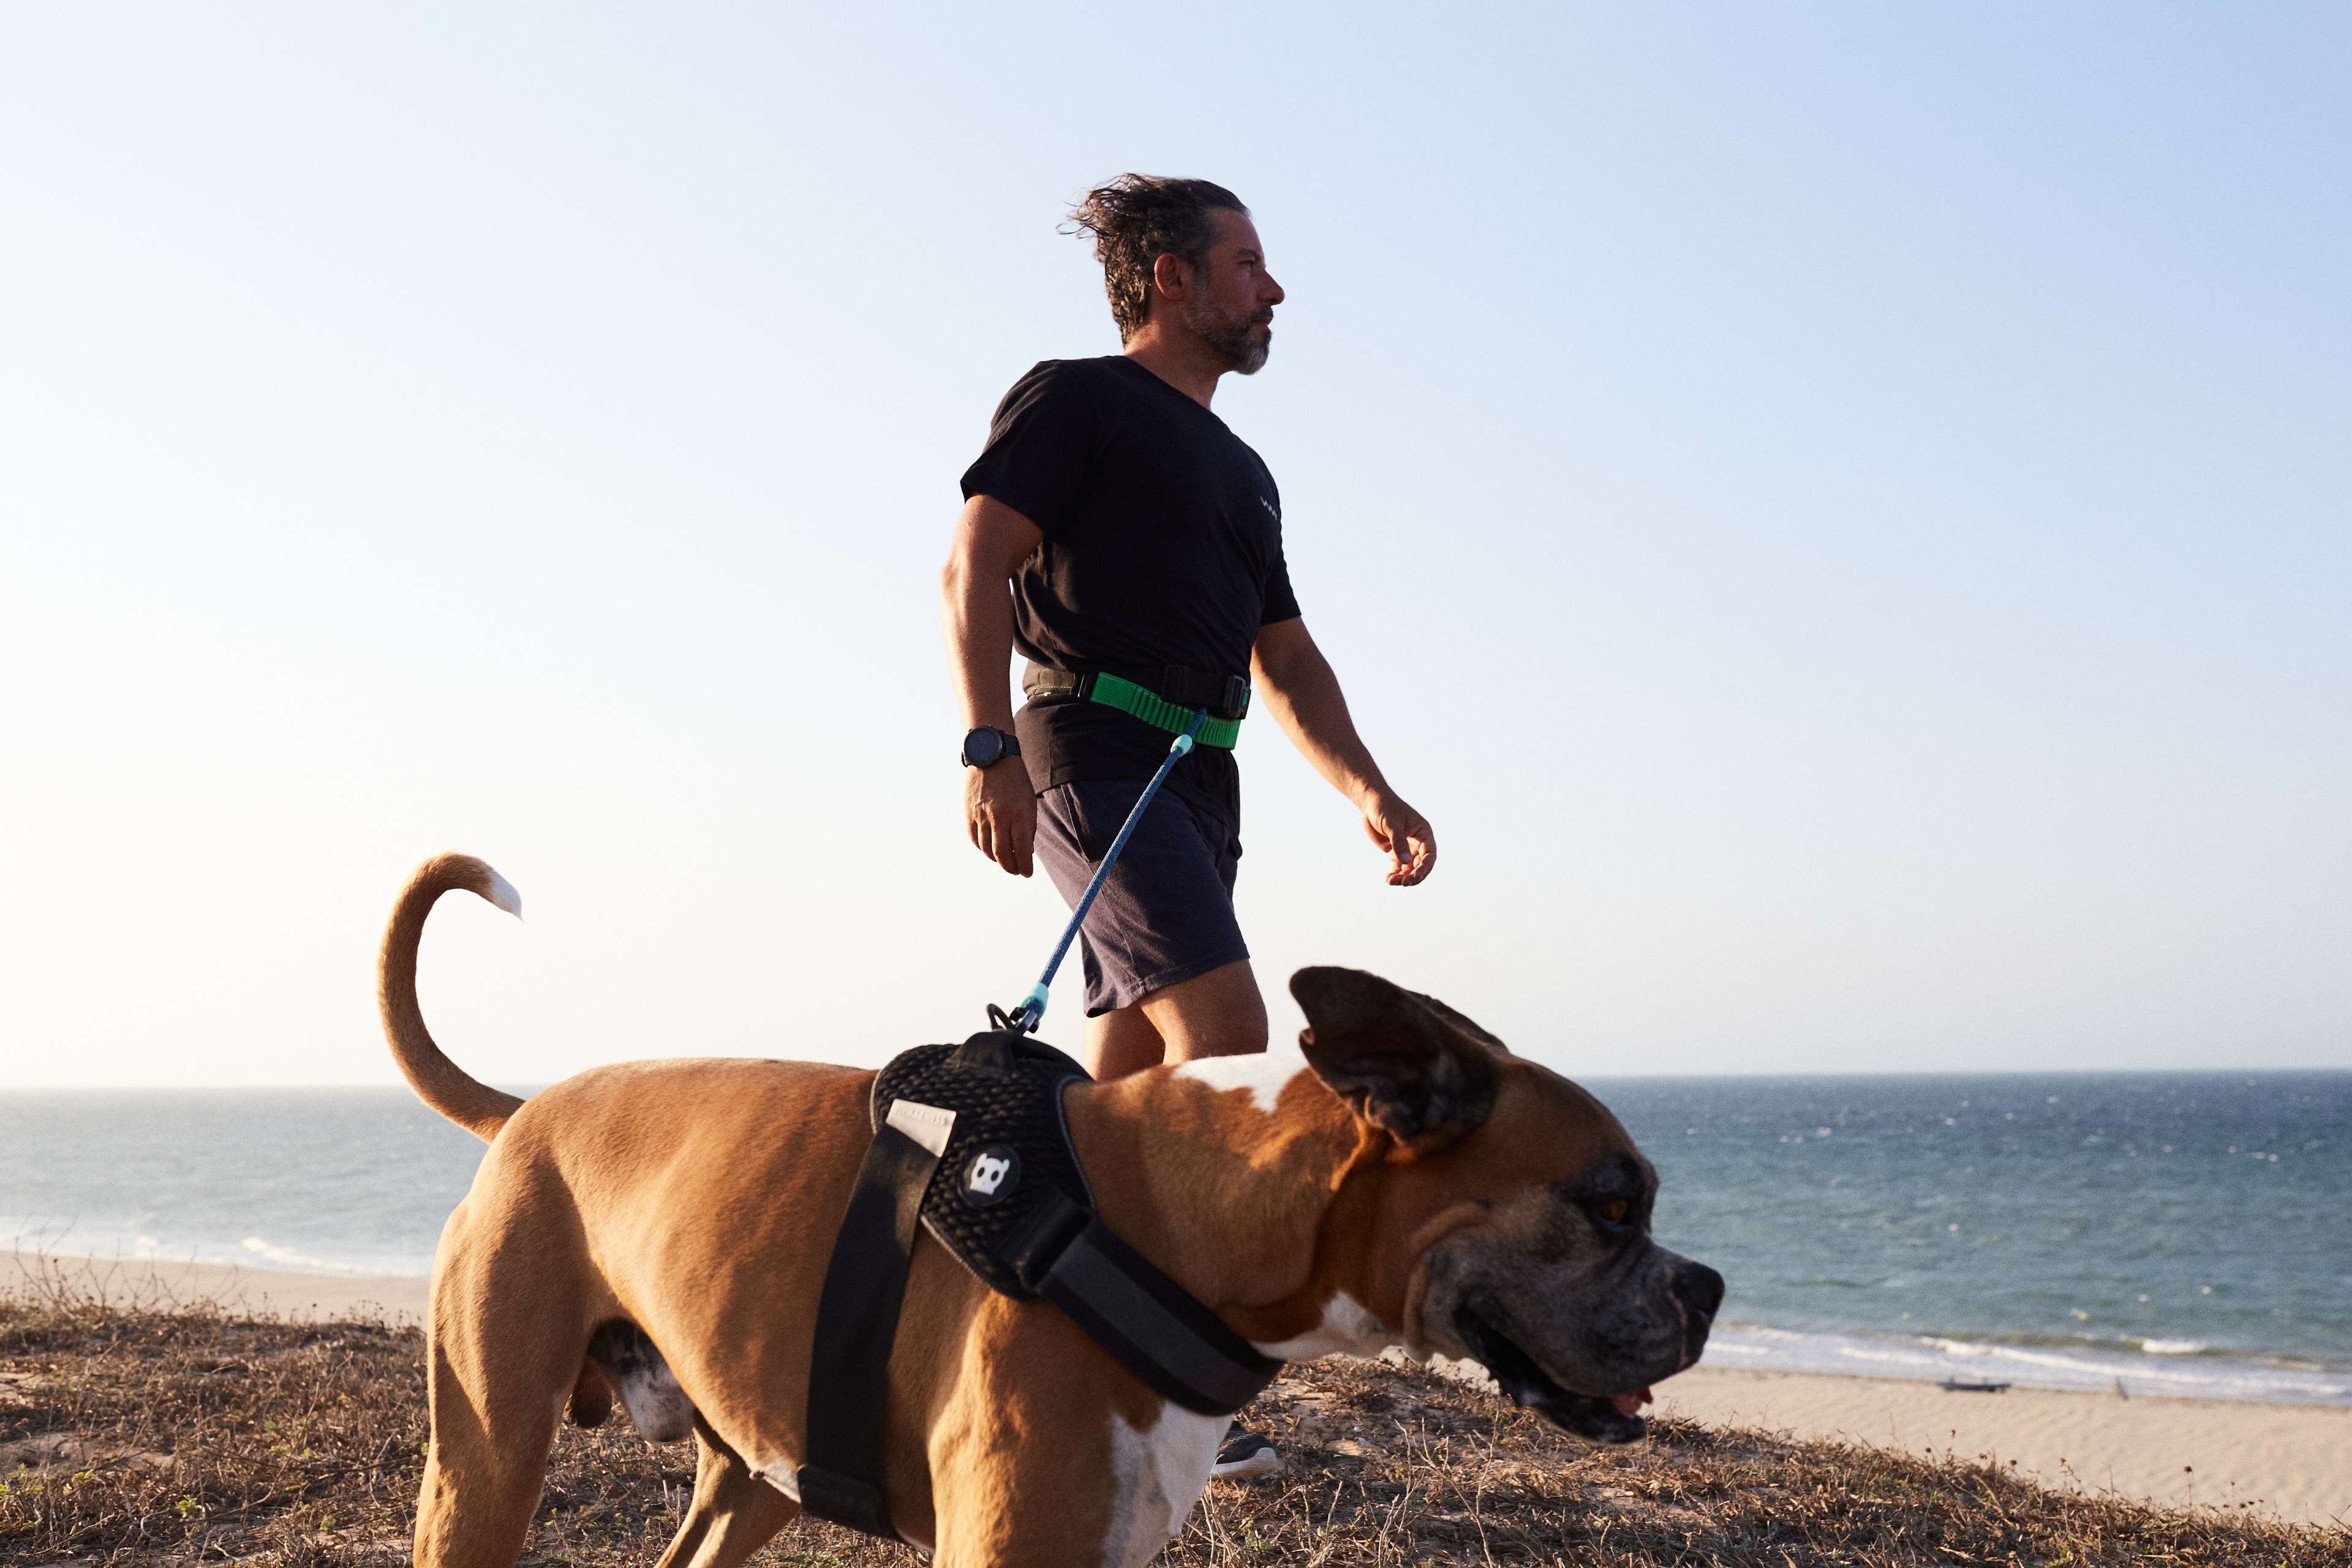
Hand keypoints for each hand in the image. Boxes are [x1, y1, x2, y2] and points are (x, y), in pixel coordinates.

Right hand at [966, 761, 1035, 876]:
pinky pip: (974, 838)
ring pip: (986, 849)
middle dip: (1011, 867)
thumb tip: (1025, 851)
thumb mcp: (1029, 801)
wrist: (992, 756)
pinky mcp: (968, 812)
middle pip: (1003, 853)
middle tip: (1015, 871)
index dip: (1025, 865)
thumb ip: (1028, 826)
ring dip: (996, 859)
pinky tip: (988, 849)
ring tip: (1003, 861)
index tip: (1027, 873)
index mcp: (1019, 813)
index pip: (1022, 849)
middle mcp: (999, 816)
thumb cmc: (1015, 779)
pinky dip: (981, 848)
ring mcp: (981, 815)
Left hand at [1361, 791, 1434, 885]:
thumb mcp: (1391, 823)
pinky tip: (1388, 879)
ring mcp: (1407, 848)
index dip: (1425, 867)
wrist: (1370, 804)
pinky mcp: (1395, 852)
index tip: (1415, 877)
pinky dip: (1395, 875)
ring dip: (1403, 877)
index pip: (1429, 854)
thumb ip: (1398, 841)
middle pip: (1421, 865)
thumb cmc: (1384, 808)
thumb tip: (1405, 861)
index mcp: (1423, 833)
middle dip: (1414, 875)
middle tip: (1403, 883)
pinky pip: (1398, 868)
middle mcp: (1418, 843)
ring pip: (1410, 869)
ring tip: (1391, 881)